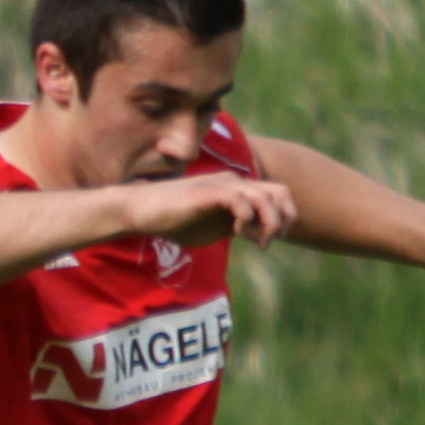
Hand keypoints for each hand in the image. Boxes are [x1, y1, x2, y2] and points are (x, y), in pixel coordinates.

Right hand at [130, 171, 298, 250]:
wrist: (141, 211)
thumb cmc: (174, 221)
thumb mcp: (214, 228)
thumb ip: (237, 227)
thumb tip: (261, 236)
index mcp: (237, 189)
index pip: (276, 194)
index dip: (283, 217)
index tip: (270, 240)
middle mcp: (234, 182)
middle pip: (279, 191)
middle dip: (283, 219)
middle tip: (269, 242)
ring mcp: (222, 185)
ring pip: (264, 196)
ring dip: (268, 222)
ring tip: (259, 242)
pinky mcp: (208, 192)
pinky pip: (240, 200)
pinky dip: (246, 218)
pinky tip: (235, 232)